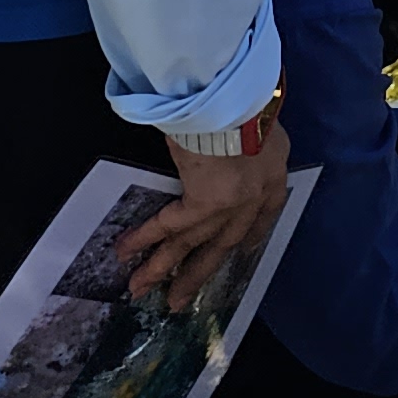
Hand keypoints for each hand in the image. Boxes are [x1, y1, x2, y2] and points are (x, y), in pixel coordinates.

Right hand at [121, 107, 294, 312]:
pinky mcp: (205, 203)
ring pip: (192, 243)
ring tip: (138, 289)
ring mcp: (231, 206)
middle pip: (223, 243)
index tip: (239, 252)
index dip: (248, 239)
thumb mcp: (261, 125)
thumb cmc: (247, 103)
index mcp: (272, 176)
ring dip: (163, 267)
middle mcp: (255, 198)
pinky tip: (125, 252)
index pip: (263, 219)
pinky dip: (145, 238)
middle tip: (178, 299)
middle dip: (197, 272)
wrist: (240, 98)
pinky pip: (170, 226)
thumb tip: (228, 145)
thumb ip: (248, 146)